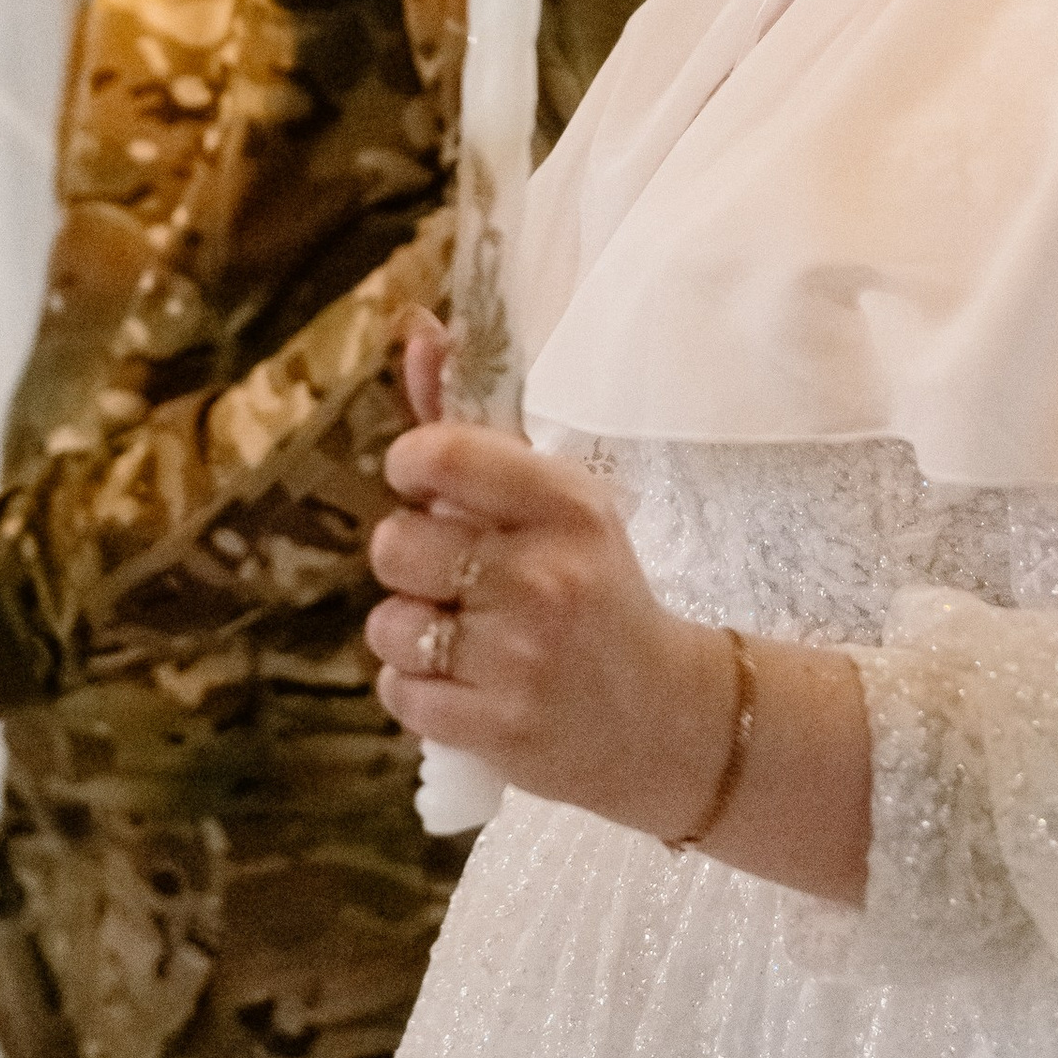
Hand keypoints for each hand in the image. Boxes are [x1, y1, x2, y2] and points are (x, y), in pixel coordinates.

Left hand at [369, 418, 738, 846]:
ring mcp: (521, 658)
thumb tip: (414, 329)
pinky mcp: (499, 728)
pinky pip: (399, 693)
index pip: (442, 455)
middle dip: (410, 560)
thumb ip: (475, 424)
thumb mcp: (561, 501)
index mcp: (568, 506)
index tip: (423, 484)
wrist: (667, 715)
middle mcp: (544, 577)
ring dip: (412, 631)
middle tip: (455, 573)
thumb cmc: (599, 590)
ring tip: (465, 635)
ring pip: (390, 624)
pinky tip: (468, 683)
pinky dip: (420, 690)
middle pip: (396, 544)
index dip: (409, 466)